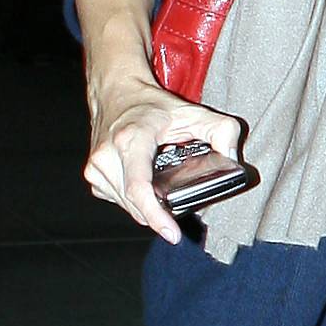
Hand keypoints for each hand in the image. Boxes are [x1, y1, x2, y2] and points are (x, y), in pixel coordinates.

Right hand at [77, 0, 243, 246]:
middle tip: (179, 206)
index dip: (155, 216)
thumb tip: (232, 159)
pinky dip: (134, 200)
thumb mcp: (194, 111)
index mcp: (131, 140)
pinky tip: (146, 184)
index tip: (172, 234)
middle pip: (135, 204)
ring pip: (126, 205)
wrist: (116, 91)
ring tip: (162, 187)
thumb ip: (223, 131)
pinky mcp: (92, 175)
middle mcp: (107, 155)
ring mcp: (95, 166)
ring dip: (147, 206)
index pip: (139, 188)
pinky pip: (117, 200)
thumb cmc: (153, 105)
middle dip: (160, 212)